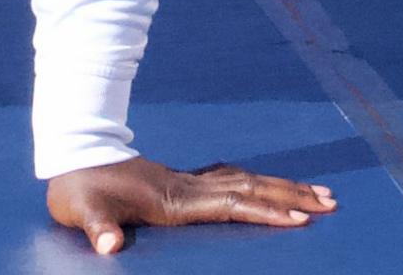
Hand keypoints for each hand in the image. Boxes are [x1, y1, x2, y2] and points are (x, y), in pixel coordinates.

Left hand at [47, 157, 337, 255]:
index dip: (265, 212)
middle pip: (250, 189)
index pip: (232, 205)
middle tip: (332, 202)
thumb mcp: (83, 212)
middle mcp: (188, 188)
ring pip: (245, 181)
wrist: (70, 155)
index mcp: (175, 200)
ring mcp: (187, 182)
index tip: (300, 219)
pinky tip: (265, 186)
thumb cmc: (78, 189)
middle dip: (291, 196)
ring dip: (281, 187)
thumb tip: (109, 247)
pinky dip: (255, 184)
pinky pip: (230, 180)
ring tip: (318, 193)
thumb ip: (98, 229)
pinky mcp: (180, 183)